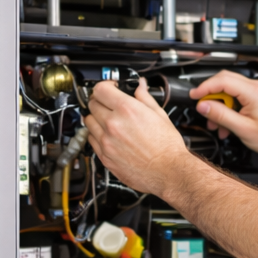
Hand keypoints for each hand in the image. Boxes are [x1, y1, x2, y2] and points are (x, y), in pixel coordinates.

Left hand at [83, 79, 195, 197]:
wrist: (169, 171)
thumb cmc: (168, 147)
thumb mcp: (161, 116)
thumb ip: (145, 98)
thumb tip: (140, 87)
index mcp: (128, 110)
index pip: (100, 89)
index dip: (106, 86)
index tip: (110, 89)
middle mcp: (113, 124)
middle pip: (92, 103)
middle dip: (101, 101)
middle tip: (110, 105)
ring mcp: (106, 141)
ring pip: (88, 121)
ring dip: (96, 118)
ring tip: (109, 121)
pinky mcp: (104, 155)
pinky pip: (91, 139)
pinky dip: (97, 135)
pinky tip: (109, 136)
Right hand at [191, 71, 257, 156]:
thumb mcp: (243, 129)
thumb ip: (221, 116)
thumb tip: (203, 106)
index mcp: (254, 92)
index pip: (222, 80)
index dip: (205, 87)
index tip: (195, 96)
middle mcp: (256, 87)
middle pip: (224, 81)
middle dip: (211, 96)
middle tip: (204, 110)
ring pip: (229, 90)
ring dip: (219, 105)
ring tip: (217, 124)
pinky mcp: (257, 96)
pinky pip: (237, 96)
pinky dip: (228, 108)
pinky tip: (226, 123)